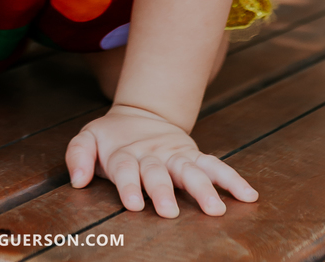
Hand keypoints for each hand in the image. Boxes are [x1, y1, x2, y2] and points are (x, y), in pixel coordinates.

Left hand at [65, 103, 256, 217]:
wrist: (140, 113)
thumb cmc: (111, 137)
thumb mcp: (88, 138)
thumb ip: (78, 154)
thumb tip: (77, 180)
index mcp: (125, 153)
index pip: (126, 169)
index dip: (129, 186)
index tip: (135, 205)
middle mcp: (153, 155)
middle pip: (158, 172)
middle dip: (164, 191)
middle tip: (169, 211)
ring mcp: (175, 155)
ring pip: (191, 170)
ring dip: (203, 188)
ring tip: (216, 209)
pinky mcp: (193, 156)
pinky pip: (214, 166)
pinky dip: (231, 179)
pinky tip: (248, 195)